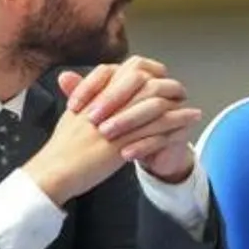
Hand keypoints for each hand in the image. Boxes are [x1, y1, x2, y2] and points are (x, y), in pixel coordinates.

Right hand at [24, 59, 198, 203]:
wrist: (54, 172)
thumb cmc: (61, 150)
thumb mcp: (71, 118)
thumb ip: (84, 100)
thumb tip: (94, 90)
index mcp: (92, 97)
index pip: (123, 76)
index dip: (145, 76)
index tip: (159, 80)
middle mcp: (104, 106)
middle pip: (142, 86)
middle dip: (165, 88)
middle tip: (181, 92)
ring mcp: (113, 123)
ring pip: (152, 107)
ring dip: (176, 108)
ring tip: (193, 111)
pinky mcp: (120, 143)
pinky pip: (153, 129)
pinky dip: (174, 124)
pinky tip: (187, 125)